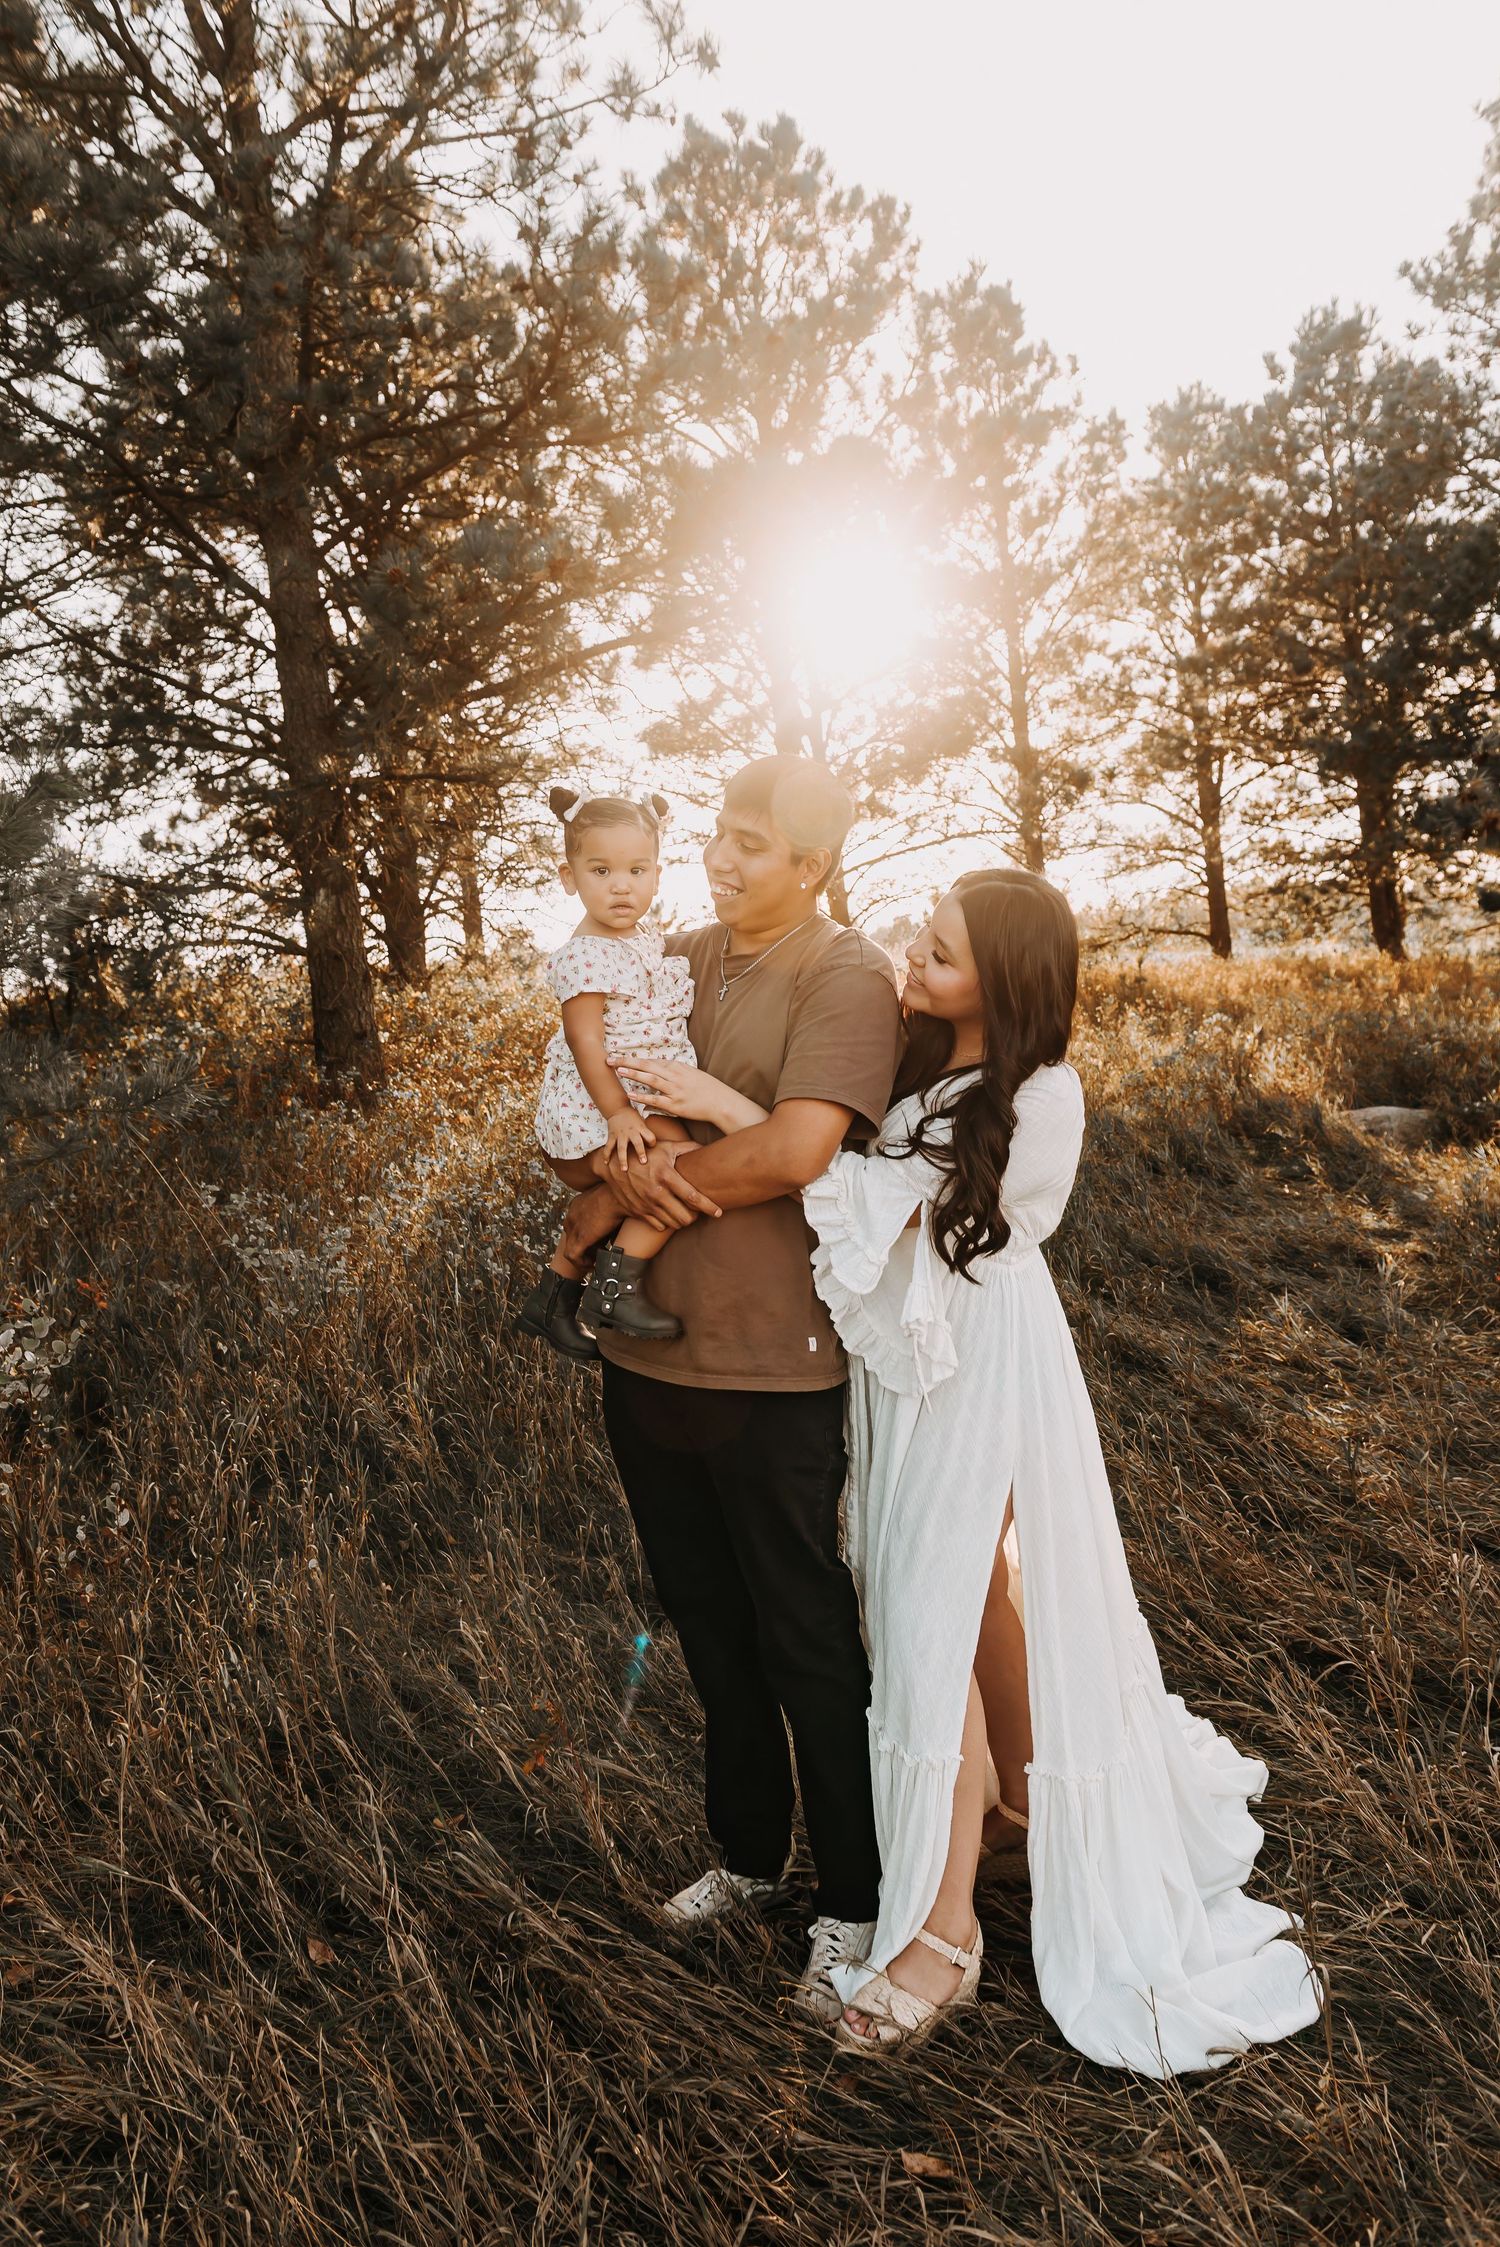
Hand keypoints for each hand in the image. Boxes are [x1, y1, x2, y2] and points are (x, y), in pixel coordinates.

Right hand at [588, 1139, 722, 1228]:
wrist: (615, 1166)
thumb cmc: (645, 1155)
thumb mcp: (666, 1147)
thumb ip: (688, 1148)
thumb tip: (708, 1148)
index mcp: (666, 1176)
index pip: (693, 1197)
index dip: (708, 1207)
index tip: (718, 1212)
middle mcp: (656, 1193)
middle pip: (685, 1217)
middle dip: (695, 1217)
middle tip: (697, 1211)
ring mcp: (647, 1205)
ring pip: (674, 1224)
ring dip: (682, 1221)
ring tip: (684, 1212)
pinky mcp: (639, 1212)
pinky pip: (660, 1227)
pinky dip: (668, 1223)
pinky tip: (670, 1214)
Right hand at [603, 1108, 656, 1171]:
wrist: (618, 1109)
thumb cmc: (633, 1118)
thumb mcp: (643, 1123)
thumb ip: (647, 1135)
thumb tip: (658, 1148)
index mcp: (641, 1128)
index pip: (650, 1136)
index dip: (652, 1142)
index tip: (652, 1147)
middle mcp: (631, 1131)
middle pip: (637, 1142)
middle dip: (641, 1152)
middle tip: (643, 1162)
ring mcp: (621, 1134)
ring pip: (621, 1148)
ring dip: (623, 1159)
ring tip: (624, 1170)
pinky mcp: (611, 1135)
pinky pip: (609, 1146)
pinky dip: (606, 1154)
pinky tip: (606, 1163)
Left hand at [611, 1054, 726, 1125]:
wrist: (721, 1102)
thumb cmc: (707, 1089)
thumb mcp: (691, 1075)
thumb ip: (674, 1073)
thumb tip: (659, 1072)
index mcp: (678, 1067)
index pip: (652, 1061)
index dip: (634, 1059)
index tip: (620, 1056)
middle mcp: (675, 1076)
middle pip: (647, 1066)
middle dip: (628, 1062)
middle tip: (611, 1059)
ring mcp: (675, 1091)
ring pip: (650, 1080)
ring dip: (633, 1075)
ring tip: (618, 1071)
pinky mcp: (676, 1105)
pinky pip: (656, 1100)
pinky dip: (642, 1097)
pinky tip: (631, 1095)